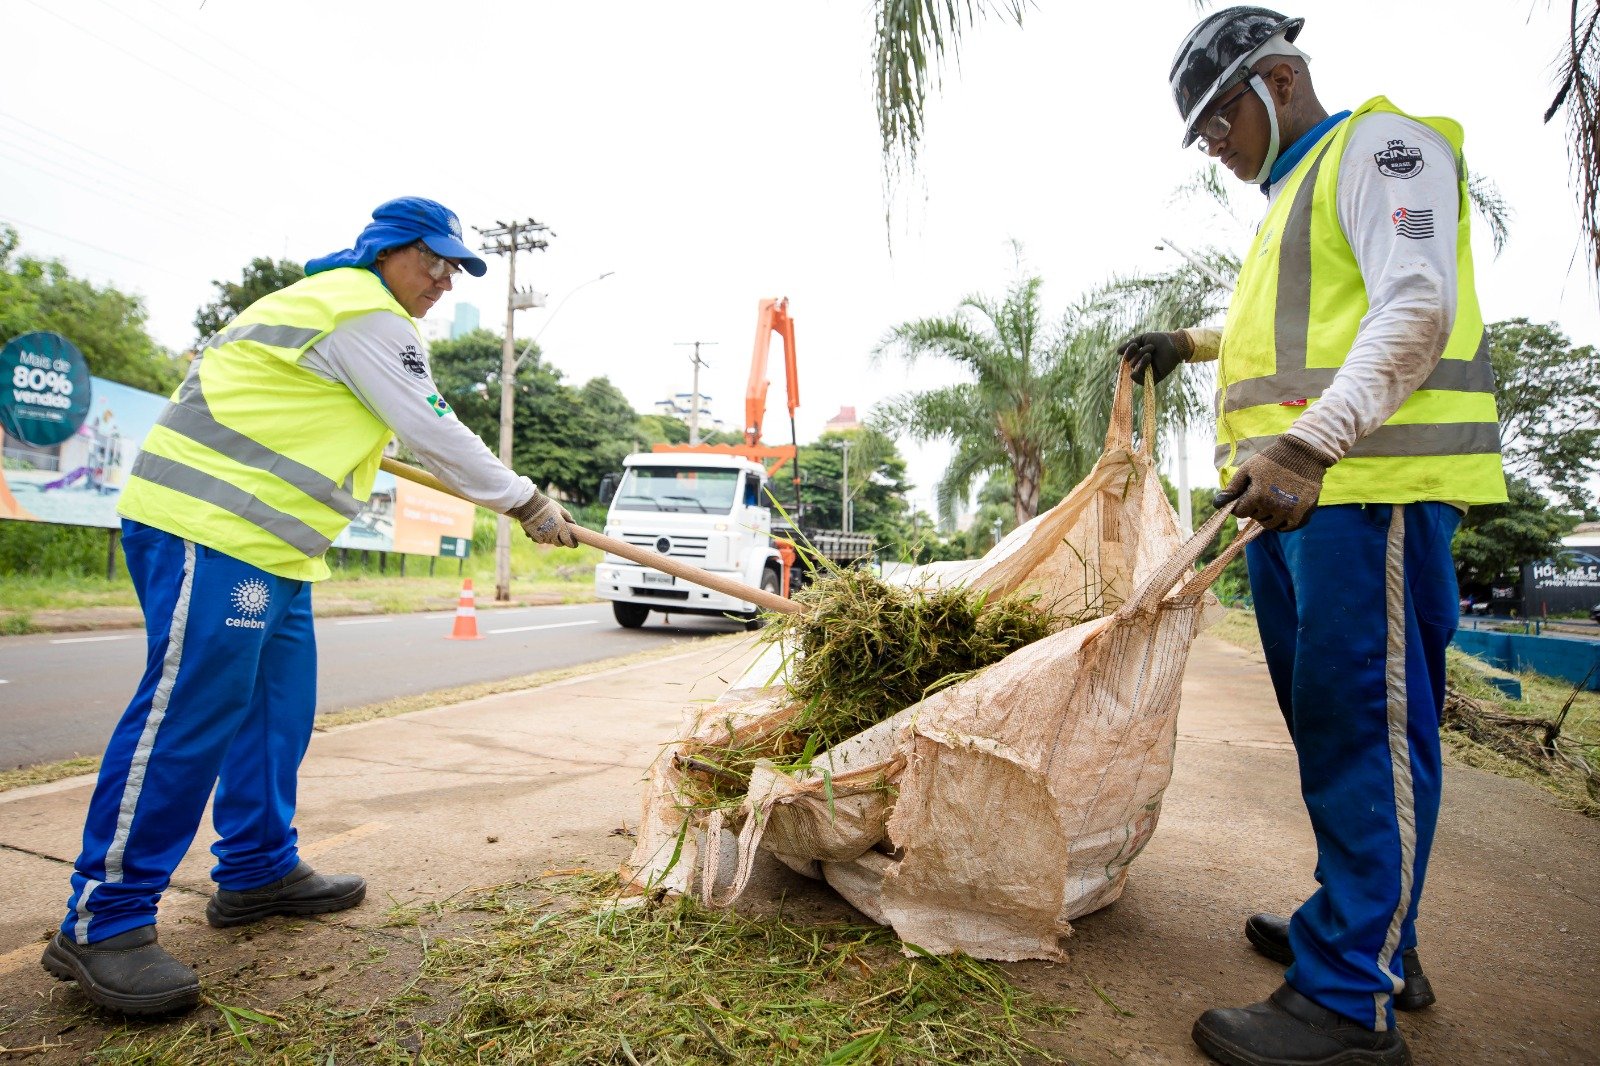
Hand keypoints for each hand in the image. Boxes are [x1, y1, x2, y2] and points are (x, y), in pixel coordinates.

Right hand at [508, 490, 577, 547]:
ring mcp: (544, 535)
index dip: (572, 544)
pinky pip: (540, 541)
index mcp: (561, 526)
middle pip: (558, 543)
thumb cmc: (546, 505)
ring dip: (551, 539)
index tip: (574, 544)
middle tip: (561, 537)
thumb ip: (567, 517)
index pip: (568, 541)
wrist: (530, 505)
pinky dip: (542, 538)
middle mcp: (553, 533)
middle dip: (560, 541)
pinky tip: (541, 531)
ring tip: (549, 531)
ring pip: (549, 542)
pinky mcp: (535, 536)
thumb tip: (574, 523)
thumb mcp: (559, 508)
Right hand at [1117, 331, 1191, 384]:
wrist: (1174, 343)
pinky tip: (1137, 368)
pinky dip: (1138, 374)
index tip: (1134, 345)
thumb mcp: (1142, 339)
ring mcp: (1148, 373)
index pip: (1127, 360)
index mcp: (1138, 358)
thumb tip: (1117, 352)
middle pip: (1131, 364)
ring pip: (1135, 370)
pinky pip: (1140, 380)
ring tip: (1151, 353)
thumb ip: (1130, 345)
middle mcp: (1142, 366)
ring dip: (1141, 360)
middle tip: (1151, 347)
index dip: (1128, 353)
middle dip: (1139, 354)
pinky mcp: (1154, 379)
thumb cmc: (1160, 340)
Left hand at [1213, 436, 1333, 531]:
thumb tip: (1217, 504)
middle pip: (1255, 518)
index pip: (1240, 512)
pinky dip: (1283, 522)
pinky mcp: (1303, 514)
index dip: (1241, 503)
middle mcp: (1273, 507)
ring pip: (1270, 525)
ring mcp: (1290, 512)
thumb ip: (1233, 488)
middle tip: (1263, 493)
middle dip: (1255, 508)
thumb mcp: (1247, 470)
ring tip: (1273, 499)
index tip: (1247, 494)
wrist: (1302, 454)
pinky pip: (1287, 528)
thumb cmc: (1271, 460)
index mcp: (1257, 496)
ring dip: (1268, 516)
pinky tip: (1283, 509)